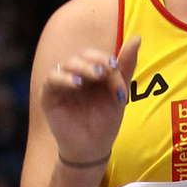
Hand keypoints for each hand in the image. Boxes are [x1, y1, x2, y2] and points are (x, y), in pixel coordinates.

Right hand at [40, 33, 140, 167]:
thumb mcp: (119, 93)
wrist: (93, 148)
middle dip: (95, 62)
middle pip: (81, 57)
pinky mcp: (49, 96)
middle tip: (105, 71)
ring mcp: (61, 85)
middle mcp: (75, 75)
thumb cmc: (105, 122)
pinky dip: (64, 78)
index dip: (106, 60)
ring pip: (67, 65)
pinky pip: (52, 79)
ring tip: (93, 76)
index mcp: (92, 73)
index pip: (96, 56)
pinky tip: (76, 83)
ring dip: (81, 67)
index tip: (116, 69)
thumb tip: (137, 38)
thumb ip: (125, 66)